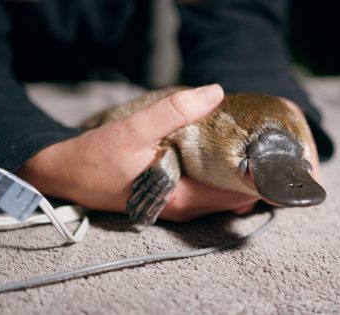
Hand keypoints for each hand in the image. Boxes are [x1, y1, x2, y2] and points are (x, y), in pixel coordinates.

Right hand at [17, 84, 258, 221]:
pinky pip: (210, 188)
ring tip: (248, 141)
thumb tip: (216, 92)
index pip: (240, 193)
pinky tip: (223, 150)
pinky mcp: (175, 198)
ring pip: (225, 192)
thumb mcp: (135, 129)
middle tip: (264, 138)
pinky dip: (221, 172)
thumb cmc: (96, 157)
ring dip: (239, 170)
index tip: (273, 148)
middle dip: (254, 170)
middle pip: (238, 195)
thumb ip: (175, 112)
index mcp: (183, 200)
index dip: (261, 172)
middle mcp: (187, 209)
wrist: (66, 175)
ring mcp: (181, 206)